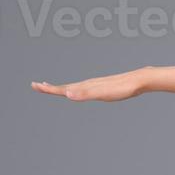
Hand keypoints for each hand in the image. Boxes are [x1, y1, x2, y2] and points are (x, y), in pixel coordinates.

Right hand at [30, 67, 151, 101]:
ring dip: (61, 88)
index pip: (63, 89)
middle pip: (65, 87)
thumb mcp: (102, 93)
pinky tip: (77, 91)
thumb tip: (67, 93)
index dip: (49, 89)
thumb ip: (85, 94)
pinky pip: (84, 88)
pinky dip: (76, 89)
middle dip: (50, 88)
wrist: (139, 80)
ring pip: (74, 87)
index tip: (35, 86)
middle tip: (35, 86)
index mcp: (86, 86)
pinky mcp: (103, 87)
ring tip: (52, 88)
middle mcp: (88, 84)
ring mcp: (95, 85)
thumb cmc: (122, 88)